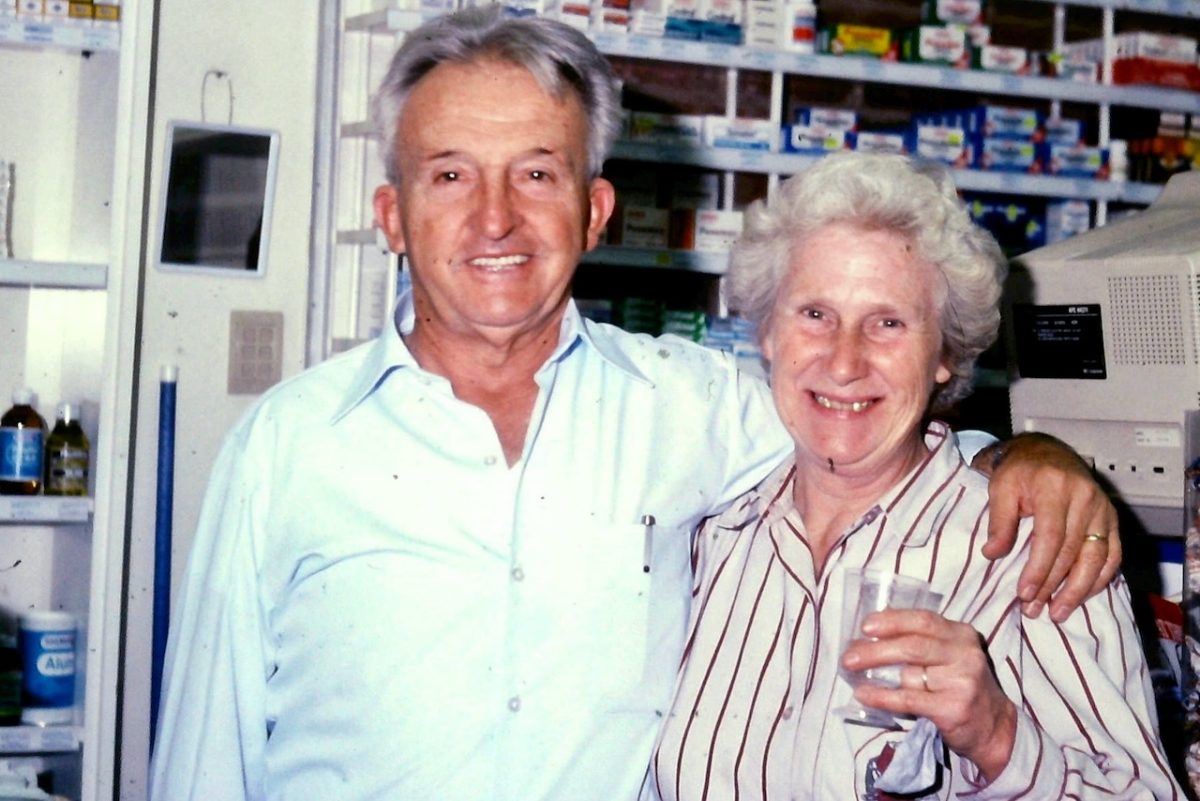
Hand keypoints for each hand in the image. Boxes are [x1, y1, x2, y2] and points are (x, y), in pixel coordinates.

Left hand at [843, 609, 1017, 782]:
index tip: (866, 626)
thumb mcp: (951, 655)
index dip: (892, 621)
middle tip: (849, 655)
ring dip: (874, 673)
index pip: (923, 620)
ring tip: (852, 672)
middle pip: (912, 645)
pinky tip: (864, 694)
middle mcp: (964, 655)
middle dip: (876, 649)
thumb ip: (922, 642)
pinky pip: (908, 699)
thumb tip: (869, 636)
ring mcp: (961, 682)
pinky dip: (881, 696)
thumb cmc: (962, 685)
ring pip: (908, 672)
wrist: (994, 727)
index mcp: (961, 635)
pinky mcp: (953, 709)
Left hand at [972, 433, 1119, 622]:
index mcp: (1055, 488)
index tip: (1024, 593)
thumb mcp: (1000, 487)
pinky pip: (1112, 555)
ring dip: (1078, 590)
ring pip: (1096, 558)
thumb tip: (993, 554)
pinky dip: (1099, 579)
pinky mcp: (1112, 518)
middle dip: (1053, 586)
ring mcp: (1103, 509)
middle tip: (1034, 609)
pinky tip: (1083, 596)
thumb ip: (998, 520)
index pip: (1050, 537)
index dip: (1039, 569)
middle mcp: (1085, 498)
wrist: (1046, 452)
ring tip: (1058, 612)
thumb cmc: (1020, 471)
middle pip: (1072, 552)